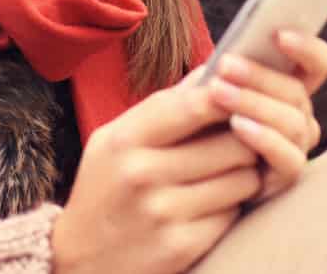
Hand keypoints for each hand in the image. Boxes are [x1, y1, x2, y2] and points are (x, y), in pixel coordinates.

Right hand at [51, 69, 261, 273]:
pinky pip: (233, 214)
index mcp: (124, 139)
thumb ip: (162, 109)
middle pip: (231, 143)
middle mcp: (142, 173)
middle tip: (243, 140)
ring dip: (245, 175)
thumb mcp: (114, 140)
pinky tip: (213, 206)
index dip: (228, 96)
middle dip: (246, 139)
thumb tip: (213, 71)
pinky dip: (231, 208)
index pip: (193, 105)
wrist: (80, 260)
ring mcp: (163, 212)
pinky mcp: (182, 246)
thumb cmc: (104, 189)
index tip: (241, 95)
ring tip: (229, 174)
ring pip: (241, 179)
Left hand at [206, 30, 326, 199]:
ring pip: (294, 122)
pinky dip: (265, 139)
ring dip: (255, 103)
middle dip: (260, 76)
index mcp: (284, 86)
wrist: (178, 167)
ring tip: (219, 92)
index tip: (279, 35)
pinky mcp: (285, 178)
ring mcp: (295, 147)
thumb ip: (224, 68)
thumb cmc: (194, 117)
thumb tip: (230, 52)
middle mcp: (298, 115)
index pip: (317, 63)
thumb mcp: (205, 86)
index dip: (307, 48)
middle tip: (225, 65)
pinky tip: (238, 126)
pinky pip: (290, 159)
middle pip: (297, 91)